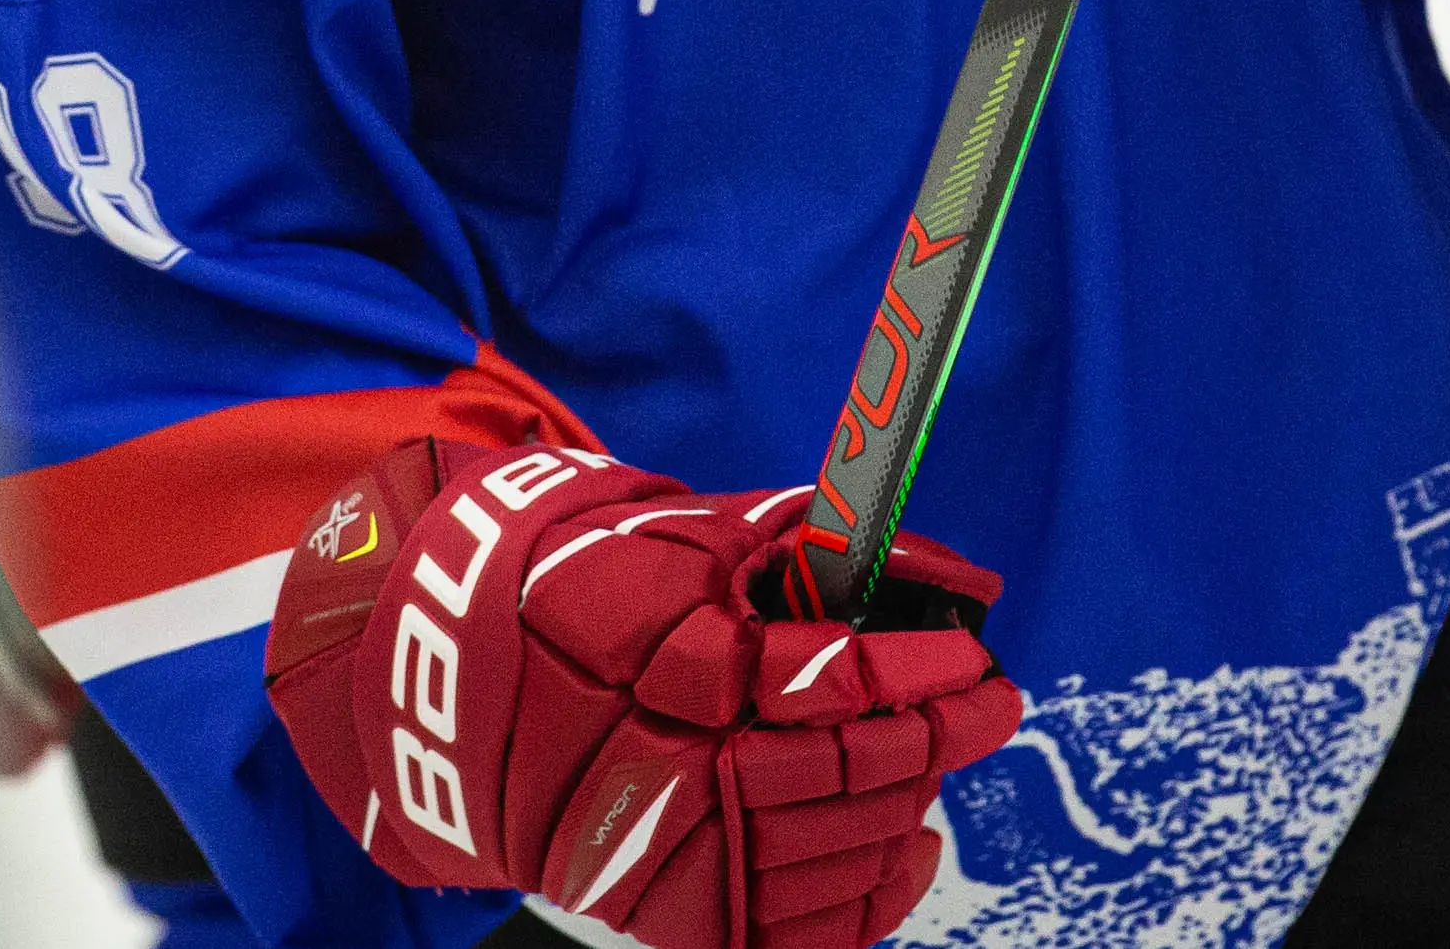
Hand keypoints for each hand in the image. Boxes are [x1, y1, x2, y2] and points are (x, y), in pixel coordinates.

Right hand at [267, 437, 1020, 948]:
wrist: (458, 688)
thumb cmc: (594, 591)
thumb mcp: (695, 540)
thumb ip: (820, 552)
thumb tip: (957, 574)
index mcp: (671, 660)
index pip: (827, 679)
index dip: (914, 669)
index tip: (974, 652)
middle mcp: (668, 766)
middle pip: (844, 771)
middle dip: (935, 735)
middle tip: (991, 704)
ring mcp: (667, 851)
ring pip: (835, 850)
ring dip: (908, 804)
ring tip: (934, 757)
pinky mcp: (669, 914)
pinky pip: (801, 930)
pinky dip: (872, 892)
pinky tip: (908, 843)